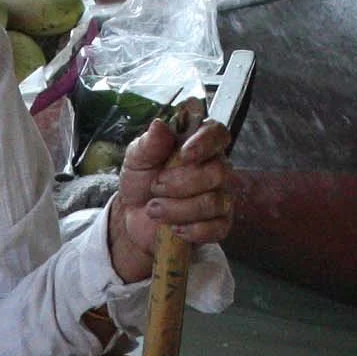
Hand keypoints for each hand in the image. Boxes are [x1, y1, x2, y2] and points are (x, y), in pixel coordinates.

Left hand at [106, 113, 234, 284]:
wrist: (134, 216)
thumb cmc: (141, 181)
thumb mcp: (136, 160)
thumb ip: (148, 144)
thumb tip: (159, 125)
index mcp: (199, 144)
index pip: (217, 133)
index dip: (204, 143)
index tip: (184, 154)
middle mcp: (217, 168)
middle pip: (217, 172)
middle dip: (179, 184)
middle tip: (155, 187)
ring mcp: (221, 196)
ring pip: (213, 202)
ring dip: (176, 209)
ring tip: (154, 209)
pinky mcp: (219, 224)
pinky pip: (217, 228)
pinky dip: (191, 230)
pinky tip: (173, 228)